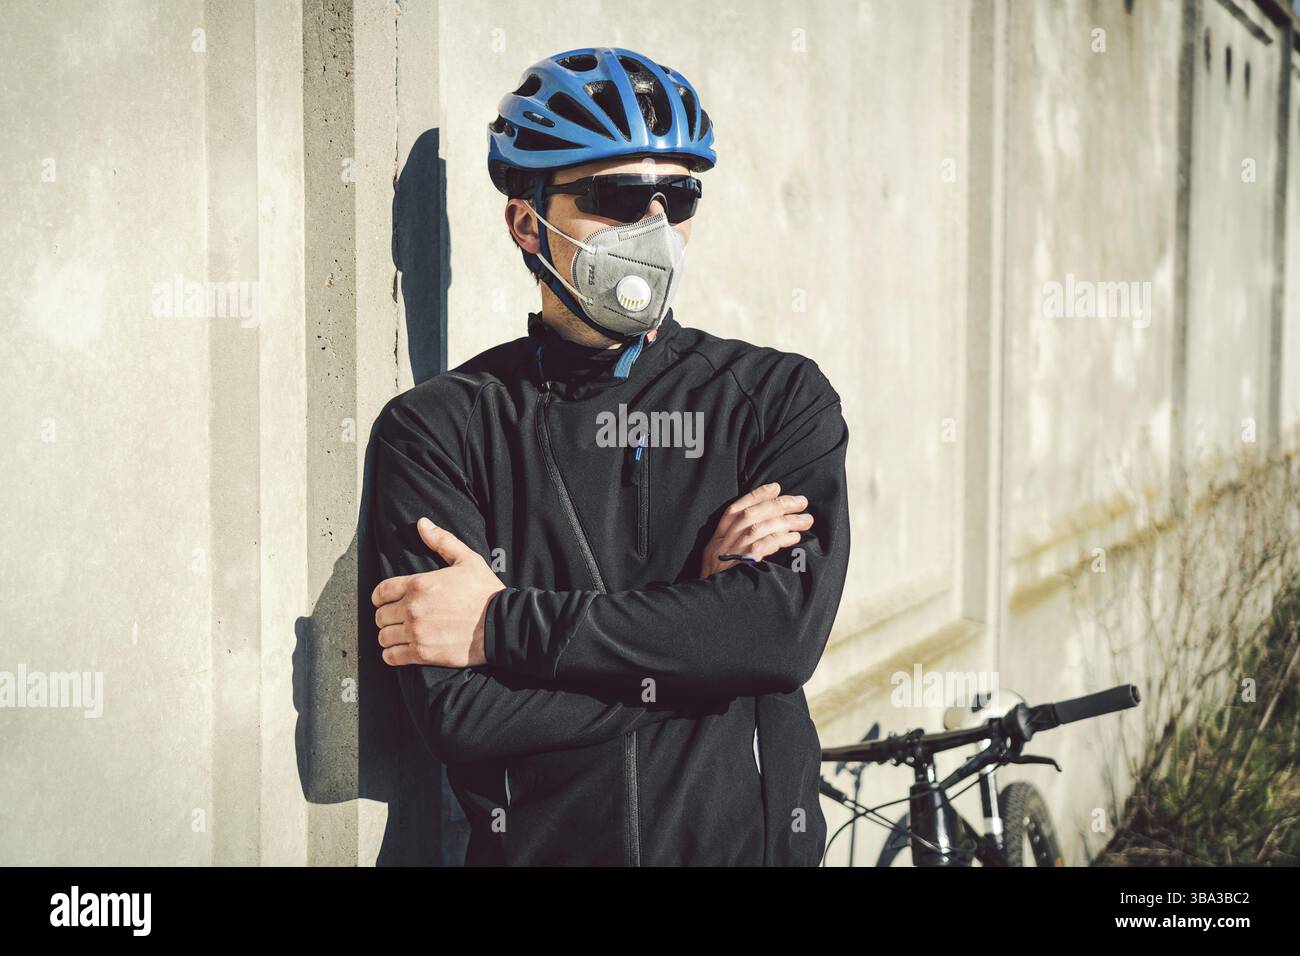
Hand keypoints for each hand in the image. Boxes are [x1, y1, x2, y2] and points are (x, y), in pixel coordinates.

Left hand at [372, 517, 505, 666]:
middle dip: (387, 616)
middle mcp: (413, 608)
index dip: (380, 597)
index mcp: (419, 584)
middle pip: (380, 616)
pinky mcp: (423, 654)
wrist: (501, 624)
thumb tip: (422, 524)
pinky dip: (392, 655)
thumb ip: (442, 541)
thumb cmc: (485, 591)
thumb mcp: (467, 559)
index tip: (386, 601)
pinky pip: (392, 657)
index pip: (380, 592)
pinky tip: (401, 651)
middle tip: (398, 618)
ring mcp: (416, 632)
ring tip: (400, 635)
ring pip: (383, 637)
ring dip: (389, 636)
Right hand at [698, 482, 812, 577]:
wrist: (706, 606)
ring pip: (758, 528)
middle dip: (778, 504)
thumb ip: (735, 545)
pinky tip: (794, 537)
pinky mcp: (739, 568)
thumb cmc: (718, 585)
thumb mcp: (719, 562)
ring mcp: (729, 556)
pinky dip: (779, 539)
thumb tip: (766, 529)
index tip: (776, 487)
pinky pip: (761, 547)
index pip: (734, 510)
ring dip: (785, 521)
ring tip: (806, 520)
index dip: (756, 496)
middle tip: (802, 501)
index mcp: (716, 540)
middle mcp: (720, 545)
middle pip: (750, 515)